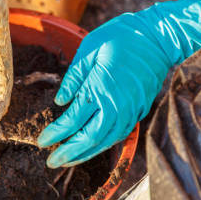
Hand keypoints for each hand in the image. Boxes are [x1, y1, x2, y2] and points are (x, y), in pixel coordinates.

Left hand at [38, 0, 200, 167]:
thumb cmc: (121, 37)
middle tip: (51, 162)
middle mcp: (117, 106)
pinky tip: (91, 148)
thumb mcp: (89, 49)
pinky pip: (118, 136)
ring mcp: (131, 111)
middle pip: (89, 139)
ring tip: (67, 160)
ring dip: (85, 154)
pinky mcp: (139, 111)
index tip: (41, 141)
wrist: (159, 38)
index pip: (73, 120)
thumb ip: (73, 78)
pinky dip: (102, 145)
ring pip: (105, 142)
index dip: (56, 133)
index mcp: (101, 89)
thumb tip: (60, 101)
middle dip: (69, 153)